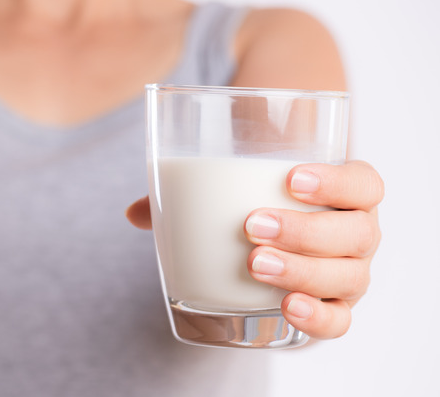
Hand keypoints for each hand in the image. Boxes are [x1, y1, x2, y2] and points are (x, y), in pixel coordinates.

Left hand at [126, 160, 383, 338]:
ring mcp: (350, 274)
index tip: (290, 178)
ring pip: (348, 276)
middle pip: (356, 232)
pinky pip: (340, 320)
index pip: (363, 183)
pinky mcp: (335, 308)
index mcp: (346, 195)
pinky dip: (318, 317)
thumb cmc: (259, 206)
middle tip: (252, 226)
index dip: (336, 180)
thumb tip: (136, 213)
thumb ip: (190, 198)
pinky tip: (288, 308)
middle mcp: (357, 234)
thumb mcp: (235, 194)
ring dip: (302, 270)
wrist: (280, 244)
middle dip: (304, 230)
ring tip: (255, 264)